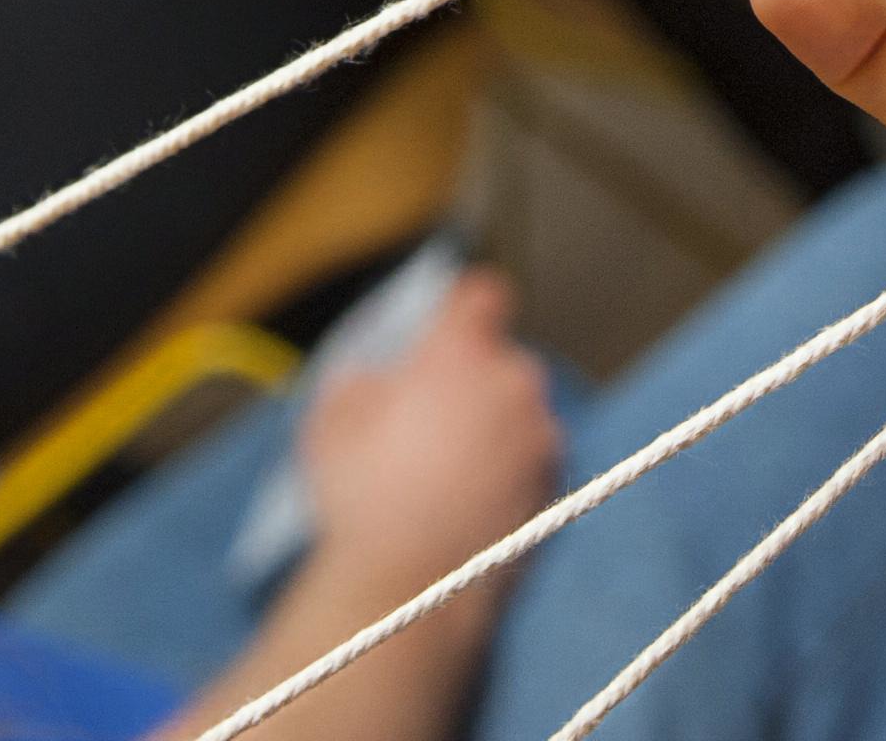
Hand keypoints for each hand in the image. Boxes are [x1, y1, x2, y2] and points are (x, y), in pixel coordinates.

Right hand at [295, 269, 563, 595]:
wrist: (408, 590)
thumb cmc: (363, 498)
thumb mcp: (331, 420)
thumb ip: (362, 380)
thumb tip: (378, 380)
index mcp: (461, 354)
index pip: (482, 294)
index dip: (463, 306)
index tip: (446, 325)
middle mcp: (514, 385)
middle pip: (501, 362)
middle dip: (471, 381)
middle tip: (426, 420)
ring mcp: (541, 440)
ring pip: (519, 416)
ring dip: (492, 430)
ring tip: (442, 474)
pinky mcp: (553, 491)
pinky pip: (530, 464)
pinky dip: (507, 474)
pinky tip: (466, 505)